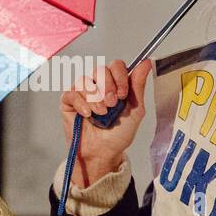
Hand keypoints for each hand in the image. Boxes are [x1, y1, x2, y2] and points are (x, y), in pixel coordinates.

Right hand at [58, 58, 152, 187]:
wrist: (103, 153)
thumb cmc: (118, 134)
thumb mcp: (135, 110)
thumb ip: (138, 86)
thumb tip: (147, 62)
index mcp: (115, 83)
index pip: (116, 65)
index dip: (119, 76)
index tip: (123, 94)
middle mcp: (98, 84)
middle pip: (100, 69)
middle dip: (108, 87)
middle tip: (111, 105)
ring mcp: (82, 92)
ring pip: (85, 81)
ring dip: (95, 99)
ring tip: (101, 114)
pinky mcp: (68, 101)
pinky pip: (72, 93)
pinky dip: (81, 104)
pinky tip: (88, 115)